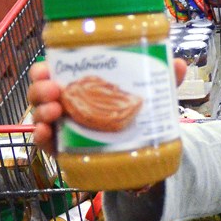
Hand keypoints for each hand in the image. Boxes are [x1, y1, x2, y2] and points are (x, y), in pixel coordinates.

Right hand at [27, 59, 186, 155]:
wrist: (145, 155)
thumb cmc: (138, 118)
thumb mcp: (152, 97)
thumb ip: (165, 82)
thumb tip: (180, 64)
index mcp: (81, 86)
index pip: (54, 73)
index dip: (43, 69)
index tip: (46, 68)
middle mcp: (67, 105)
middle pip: (42, 93)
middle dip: (40, 88)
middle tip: (54, 89)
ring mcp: (63, 129)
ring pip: (40, 116)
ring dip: (41, 111)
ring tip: (54, 111)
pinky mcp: (66, 152)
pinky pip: (47, 145)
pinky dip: (41, 138)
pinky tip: (46, 134)